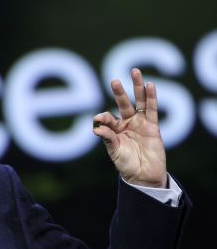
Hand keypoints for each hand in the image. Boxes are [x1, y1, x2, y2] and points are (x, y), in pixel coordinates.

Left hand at [93, 68, 166, 187]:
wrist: (143, 176)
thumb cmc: (126, 165)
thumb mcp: (114, 151)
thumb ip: (107, 138)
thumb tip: (95, 126)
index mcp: (114, 130)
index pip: (108, 118)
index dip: (104, 117)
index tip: (99, 119)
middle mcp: (127, 124)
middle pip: (123, 103)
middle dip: (119, 92)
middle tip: (114, 80)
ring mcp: (140, 123)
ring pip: (139, 102)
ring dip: (137, 87)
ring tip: (135, 72)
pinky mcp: (152, 126)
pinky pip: (152, 109)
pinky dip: (151, 97)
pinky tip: (150, 85)